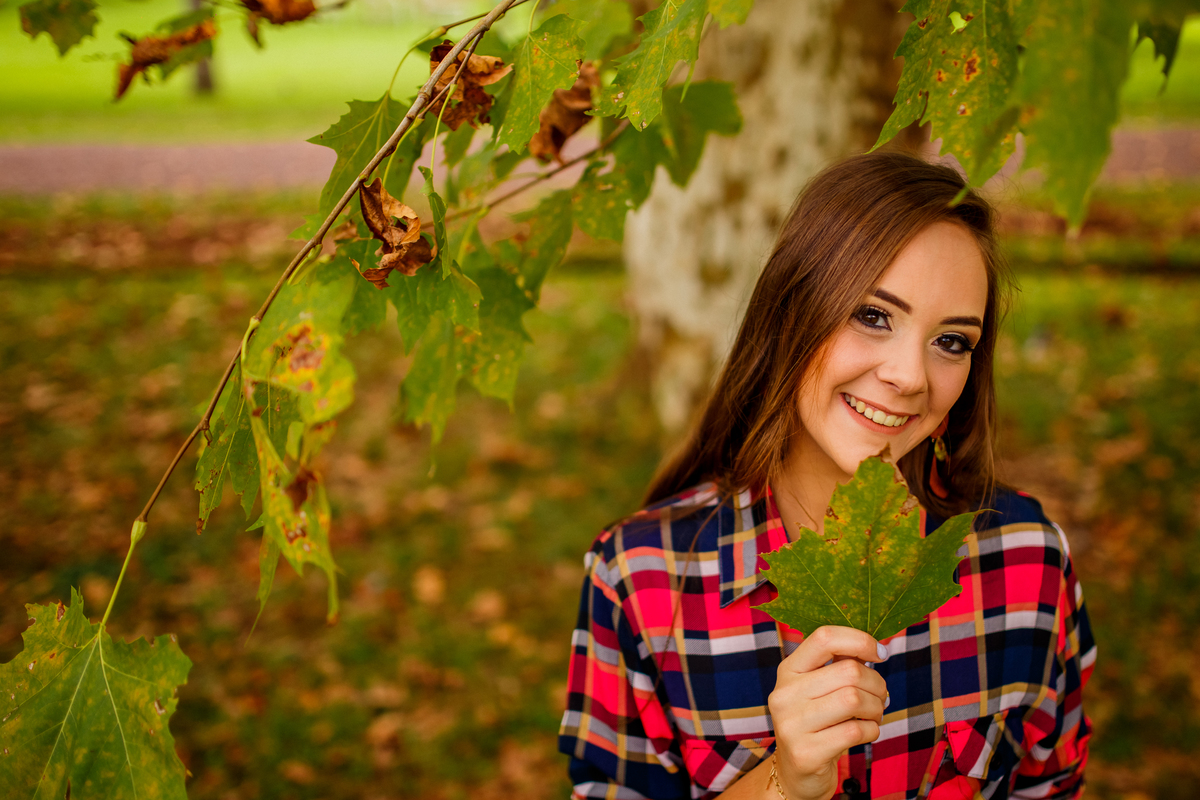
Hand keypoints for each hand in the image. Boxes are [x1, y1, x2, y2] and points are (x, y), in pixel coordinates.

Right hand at [767, 626, 887, 799]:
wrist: (797, 772)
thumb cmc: (818, 723)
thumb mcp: (819, 689)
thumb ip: (840, 665)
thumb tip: (875, 649)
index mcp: (788, 670)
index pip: (824, 638)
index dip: (859, 640)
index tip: (880, 654)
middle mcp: (784, 694)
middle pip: (849, 671)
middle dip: (877, 684)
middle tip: (881, 696)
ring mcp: (791, 724)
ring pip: (854, 699)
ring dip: (876, 708)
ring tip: (874, 714)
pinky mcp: (805, 753)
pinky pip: (856, 731)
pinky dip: (872, 730)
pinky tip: (866, 732)